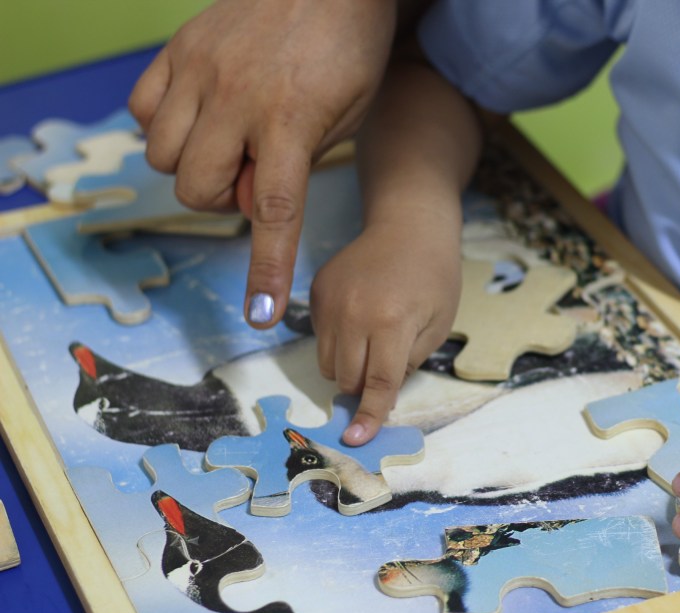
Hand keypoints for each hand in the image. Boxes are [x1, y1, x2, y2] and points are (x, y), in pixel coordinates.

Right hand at [129, 0, 398, 327]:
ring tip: (231, 139)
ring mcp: (200, 68)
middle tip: (256, 167)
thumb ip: (294, 164)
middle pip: (198, 189)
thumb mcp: (345, 118)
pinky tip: (201, 115)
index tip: (256, 312)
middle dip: (223, 197)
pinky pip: (143, 110)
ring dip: (194, 165)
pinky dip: (165, 125)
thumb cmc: (350, 50)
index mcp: (291, 120)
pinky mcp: (178, 46)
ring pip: (164, 156)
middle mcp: (237, 97)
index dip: (264, 266)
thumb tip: (244, 200)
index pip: (273, 210)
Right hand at [310, 224, 460, 445]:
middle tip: (385, 367)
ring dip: (348, 368)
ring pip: (327, 363)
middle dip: (363, 387)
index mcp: (392, 322)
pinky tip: (361, 319)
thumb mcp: (437, 326)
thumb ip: (409, 364)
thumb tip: (379, 397)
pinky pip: (319, 338)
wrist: (409, 226)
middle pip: (346, 378)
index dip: (369, 415)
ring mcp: (330, 301)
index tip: (357, 440)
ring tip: (374, 341)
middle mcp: (354, 313)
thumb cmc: (435, 277)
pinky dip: (338, 342)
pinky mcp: (317, 292)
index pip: (377, 383)